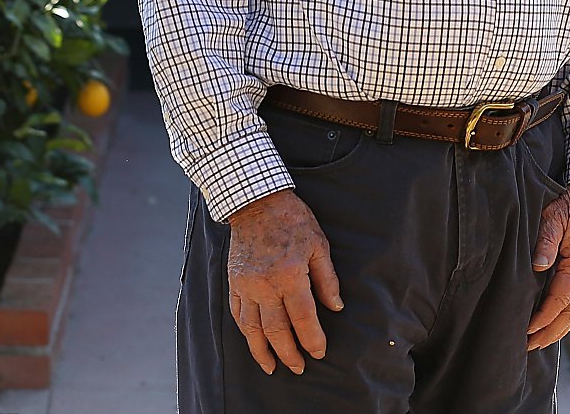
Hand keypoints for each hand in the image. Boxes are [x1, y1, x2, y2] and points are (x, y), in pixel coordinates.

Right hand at [226, 190, 343, 374]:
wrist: (257, 202)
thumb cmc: (293, 220)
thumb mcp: (318, 244)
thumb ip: (327, 279)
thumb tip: (335, 307)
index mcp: (290, 275)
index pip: (303, 317)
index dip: (312, 339)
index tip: (319, 352)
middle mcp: (265, 284)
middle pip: (276, 330)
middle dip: (288, 353)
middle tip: (298, 368)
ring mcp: (246, 285)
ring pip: (252, 328)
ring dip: (262, 351)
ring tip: (271, 367)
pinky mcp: (234, 282)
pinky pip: (237, 313)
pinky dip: (245, 331)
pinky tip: (253, 342)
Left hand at [526, 182, 569, 350]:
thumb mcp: (554, 216)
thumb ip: (546, 240)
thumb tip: (538, 265)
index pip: (561, 298)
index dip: (544, 317)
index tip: (528, 330)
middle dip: (552, 331)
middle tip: (530, 346)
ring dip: (560, 328)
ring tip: (540, 341)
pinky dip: (568, 316)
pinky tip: (556, 323)